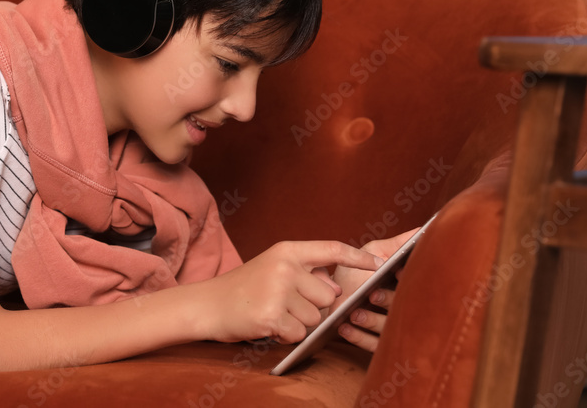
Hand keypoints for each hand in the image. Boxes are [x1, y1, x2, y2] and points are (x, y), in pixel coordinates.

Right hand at [196, 240, 383, 344]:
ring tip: (273, 313)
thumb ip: (306, 273)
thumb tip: (337, 286)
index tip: (379, 263)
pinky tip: (267, 325)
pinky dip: (286, 336)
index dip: (358, 257)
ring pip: (316, 318)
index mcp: (287, 250)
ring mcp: (278, 291)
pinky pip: (299, 334)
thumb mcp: (273, 268)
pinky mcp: (272, 316)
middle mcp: (285, 267)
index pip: (331, 249)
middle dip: (313, 306)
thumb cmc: (244, 288)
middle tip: (283, 303)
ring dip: (298, 323)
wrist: (207, 304)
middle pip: (328, 296)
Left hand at [330, 227, 419, 352]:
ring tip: (355, 312)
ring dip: (372, 321)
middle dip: (389, 302)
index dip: (411, 282)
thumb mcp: (377, 253)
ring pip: (389, 330)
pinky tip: (346, 326)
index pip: (419, 288)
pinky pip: (374, 346)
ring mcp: (390, 329)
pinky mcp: (375, 344)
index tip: (396, 273)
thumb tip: (423, 229)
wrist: (329, 295)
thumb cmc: (356, 271)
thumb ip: (398, 244)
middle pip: (405, 310)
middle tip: (372, 294)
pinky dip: (360, 337)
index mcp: (407, 288)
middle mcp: (403, 310)